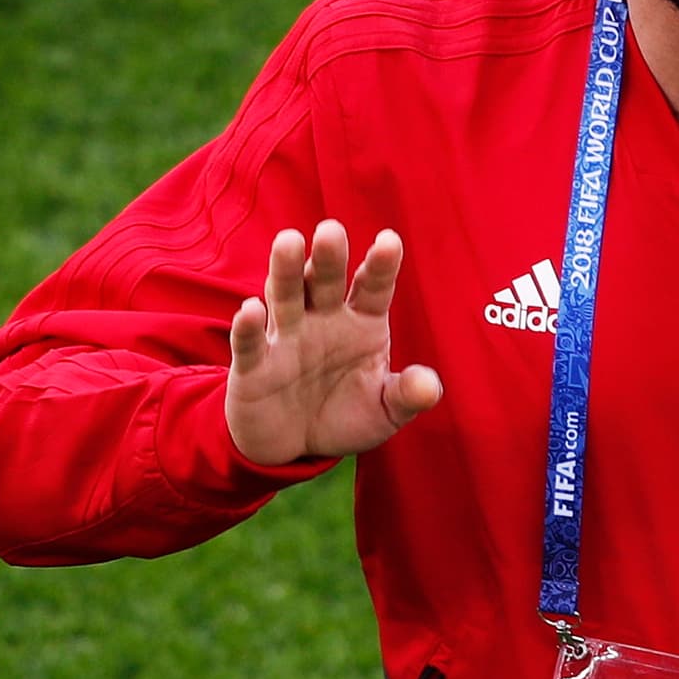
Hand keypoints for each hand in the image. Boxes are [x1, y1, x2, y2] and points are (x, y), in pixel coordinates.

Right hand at [224, 220, 441, 465]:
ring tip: (289, 241)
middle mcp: (323, 320)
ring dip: (287, 271)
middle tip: (331, 230)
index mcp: (361, 322)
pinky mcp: (253, 366)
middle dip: (329, 257)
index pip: (373, 287)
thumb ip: (406, 395)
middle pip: (326, 281)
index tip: (389, 241)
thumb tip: (429, 387)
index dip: (381, 265)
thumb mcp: (385, 411)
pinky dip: (249, 327)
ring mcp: (287, 338)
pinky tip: (251, 310)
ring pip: (286, 296)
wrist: (295, 448)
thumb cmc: (345, 416)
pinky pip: (251, 343)